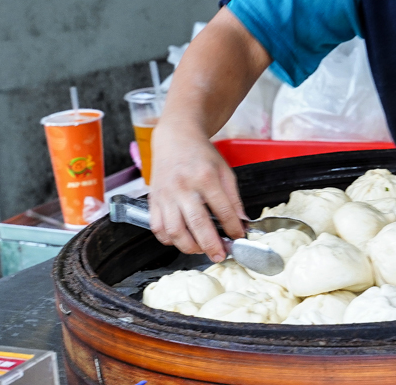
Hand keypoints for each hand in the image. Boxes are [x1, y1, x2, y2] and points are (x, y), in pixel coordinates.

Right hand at [147, 122, 246, 261]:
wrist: (175, 138)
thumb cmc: (201, 155)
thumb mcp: (224, 170)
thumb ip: (233, 198)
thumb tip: (242, 221)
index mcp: (205, 177)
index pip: (222, 209)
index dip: (233, 227)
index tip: (239, 236)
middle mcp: (183, 187)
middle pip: (197, 223)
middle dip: (210, 244)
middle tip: (220, 256)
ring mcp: (166, 195)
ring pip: (174, 230)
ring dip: (188, 246)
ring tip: (201, 250)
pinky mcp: (153, 200)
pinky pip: (157, 227)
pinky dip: (169, 239)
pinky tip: (181, 240)